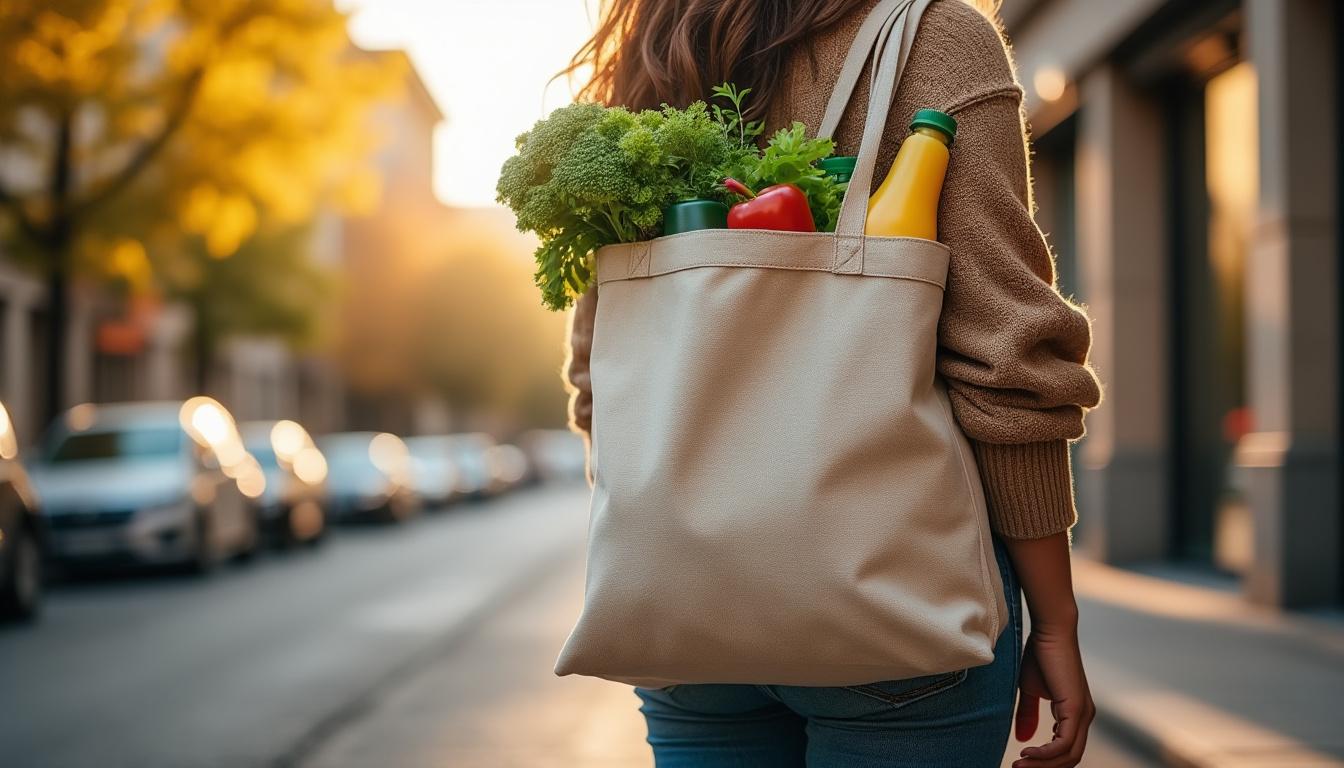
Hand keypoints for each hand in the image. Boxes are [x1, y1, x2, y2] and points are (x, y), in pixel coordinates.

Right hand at [1012, 625, 1093, 767]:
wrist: (1049, 631)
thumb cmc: (1039, 655)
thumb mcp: (1029, 690)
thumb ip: (1028, 715)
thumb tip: (1024, 739)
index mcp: (1075, 713)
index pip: (1066, 750)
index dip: (1045, 761)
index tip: (1022, 763)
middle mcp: (1084, 716)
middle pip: (1069, 759)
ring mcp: (1082, 714)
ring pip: (1068, 756)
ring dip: (1042, 764)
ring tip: (1019, 765)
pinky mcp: (1076, 709)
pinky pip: (1063, 744)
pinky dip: (1045, 753)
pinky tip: (1027, 752)